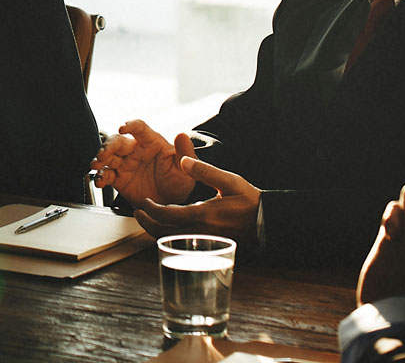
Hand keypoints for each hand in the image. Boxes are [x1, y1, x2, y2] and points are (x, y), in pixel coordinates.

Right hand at [91, 120, 197, 205]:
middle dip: (108, 146)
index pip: (139, 128)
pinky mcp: (119, 178)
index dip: (130, 126)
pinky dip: (100, 177)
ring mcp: (125, 164)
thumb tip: (182, 135)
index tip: (123, 128)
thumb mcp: (184, 167)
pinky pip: (106, 175)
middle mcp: (135, 150)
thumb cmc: (180, 180)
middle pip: (118, 141)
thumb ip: (184, 152)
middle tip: (104, 154)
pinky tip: (100, 181)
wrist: (173, 202)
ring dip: (100, 159)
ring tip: (96, 165)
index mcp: (151, 142)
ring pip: (108, 156)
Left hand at [134, 156, 261, 242]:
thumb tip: (183, 161)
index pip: (168, 216)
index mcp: (203, 215)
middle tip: (137, 213)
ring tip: (148, 219)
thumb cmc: (249, 200)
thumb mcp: (229, 181)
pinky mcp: (208, 244)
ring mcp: (204, 241)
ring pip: (173, 240)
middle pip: (165, 233)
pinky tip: (168, 225)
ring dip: (157, 231)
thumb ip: (205, 171)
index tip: (144, 202)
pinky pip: (182, 242)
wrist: (267, 222)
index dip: (152, 210)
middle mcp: (201, 231)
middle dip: (148, 223)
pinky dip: (169, 235)